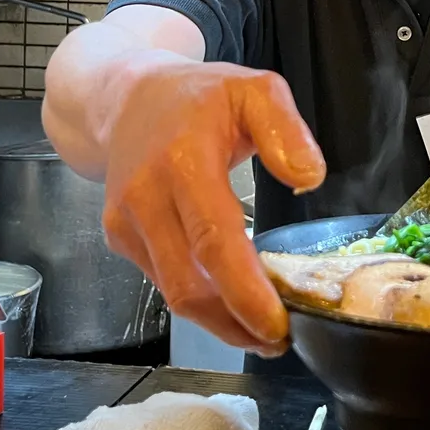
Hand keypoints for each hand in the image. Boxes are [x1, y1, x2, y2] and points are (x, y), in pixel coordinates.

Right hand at [96, 55, 325, 354]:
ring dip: (219, 321)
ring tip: (262, 329)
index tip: (279, 324)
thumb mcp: (254, 89)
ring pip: (173, 293)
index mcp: (184, 162)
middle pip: (189, 285)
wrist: (126, 98)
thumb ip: (285, 128)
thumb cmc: (198, 96)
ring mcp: (126, 223)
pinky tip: (230, 300)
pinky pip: (162, 280)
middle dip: (235, 324)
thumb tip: (309, 177)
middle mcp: (146, 198)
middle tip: (281, 340)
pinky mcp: (120, 238)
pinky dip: (199, 299)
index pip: (214, 242)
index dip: (245, 293)